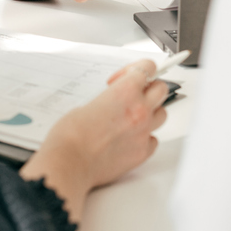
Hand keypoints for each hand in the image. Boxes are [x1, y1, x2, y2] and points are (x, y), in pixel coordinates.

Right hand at [20, 59, 168, 222]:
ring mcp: (144, 132)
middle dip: (149, 88)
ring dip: (151, 112)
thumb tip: (115, 104)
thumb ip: (110, 100)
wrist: (69, 163)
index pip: (148, 67)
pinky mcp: (142, 153)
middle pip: (161, 89)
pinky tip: (130, 138)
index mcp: (125, 91)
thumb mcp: (88, 104)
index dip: (138, 69)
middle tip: (135, 94)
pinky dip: (145, 137)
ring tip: (132, 117)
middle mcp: (140, 110)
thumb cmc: (70, 135)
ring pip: (162, 115)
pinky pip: (154, 140)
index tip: (129, 75)